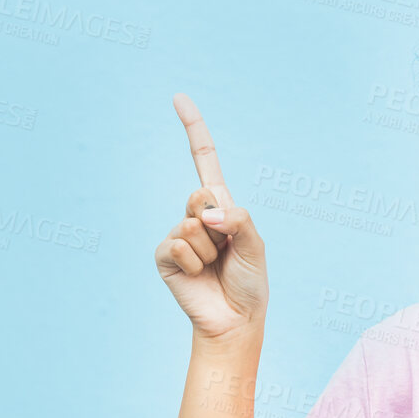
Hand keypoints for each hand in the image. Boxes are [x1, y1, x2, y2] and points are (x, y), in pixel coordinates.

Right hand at [156, 94, 268, 341]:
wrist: (235, 320)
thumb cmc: (249, 282)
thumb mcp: (254, 244)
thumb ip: (237, 220)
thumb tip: (205, 213)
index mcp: (221, 206)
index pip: (204, 160)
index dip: (193, 129)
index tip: (178, 97)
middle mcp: (197, 216)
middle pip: (199, 195)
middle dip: (218, 222)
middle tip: (225, 249)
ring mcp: (178, 235)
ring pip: (191, 224)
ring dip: (209, 250)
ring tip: (215, 267)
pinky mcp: (164, 256)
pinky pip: (177, 244)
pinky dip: (193, 261)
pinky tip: (198, 276)